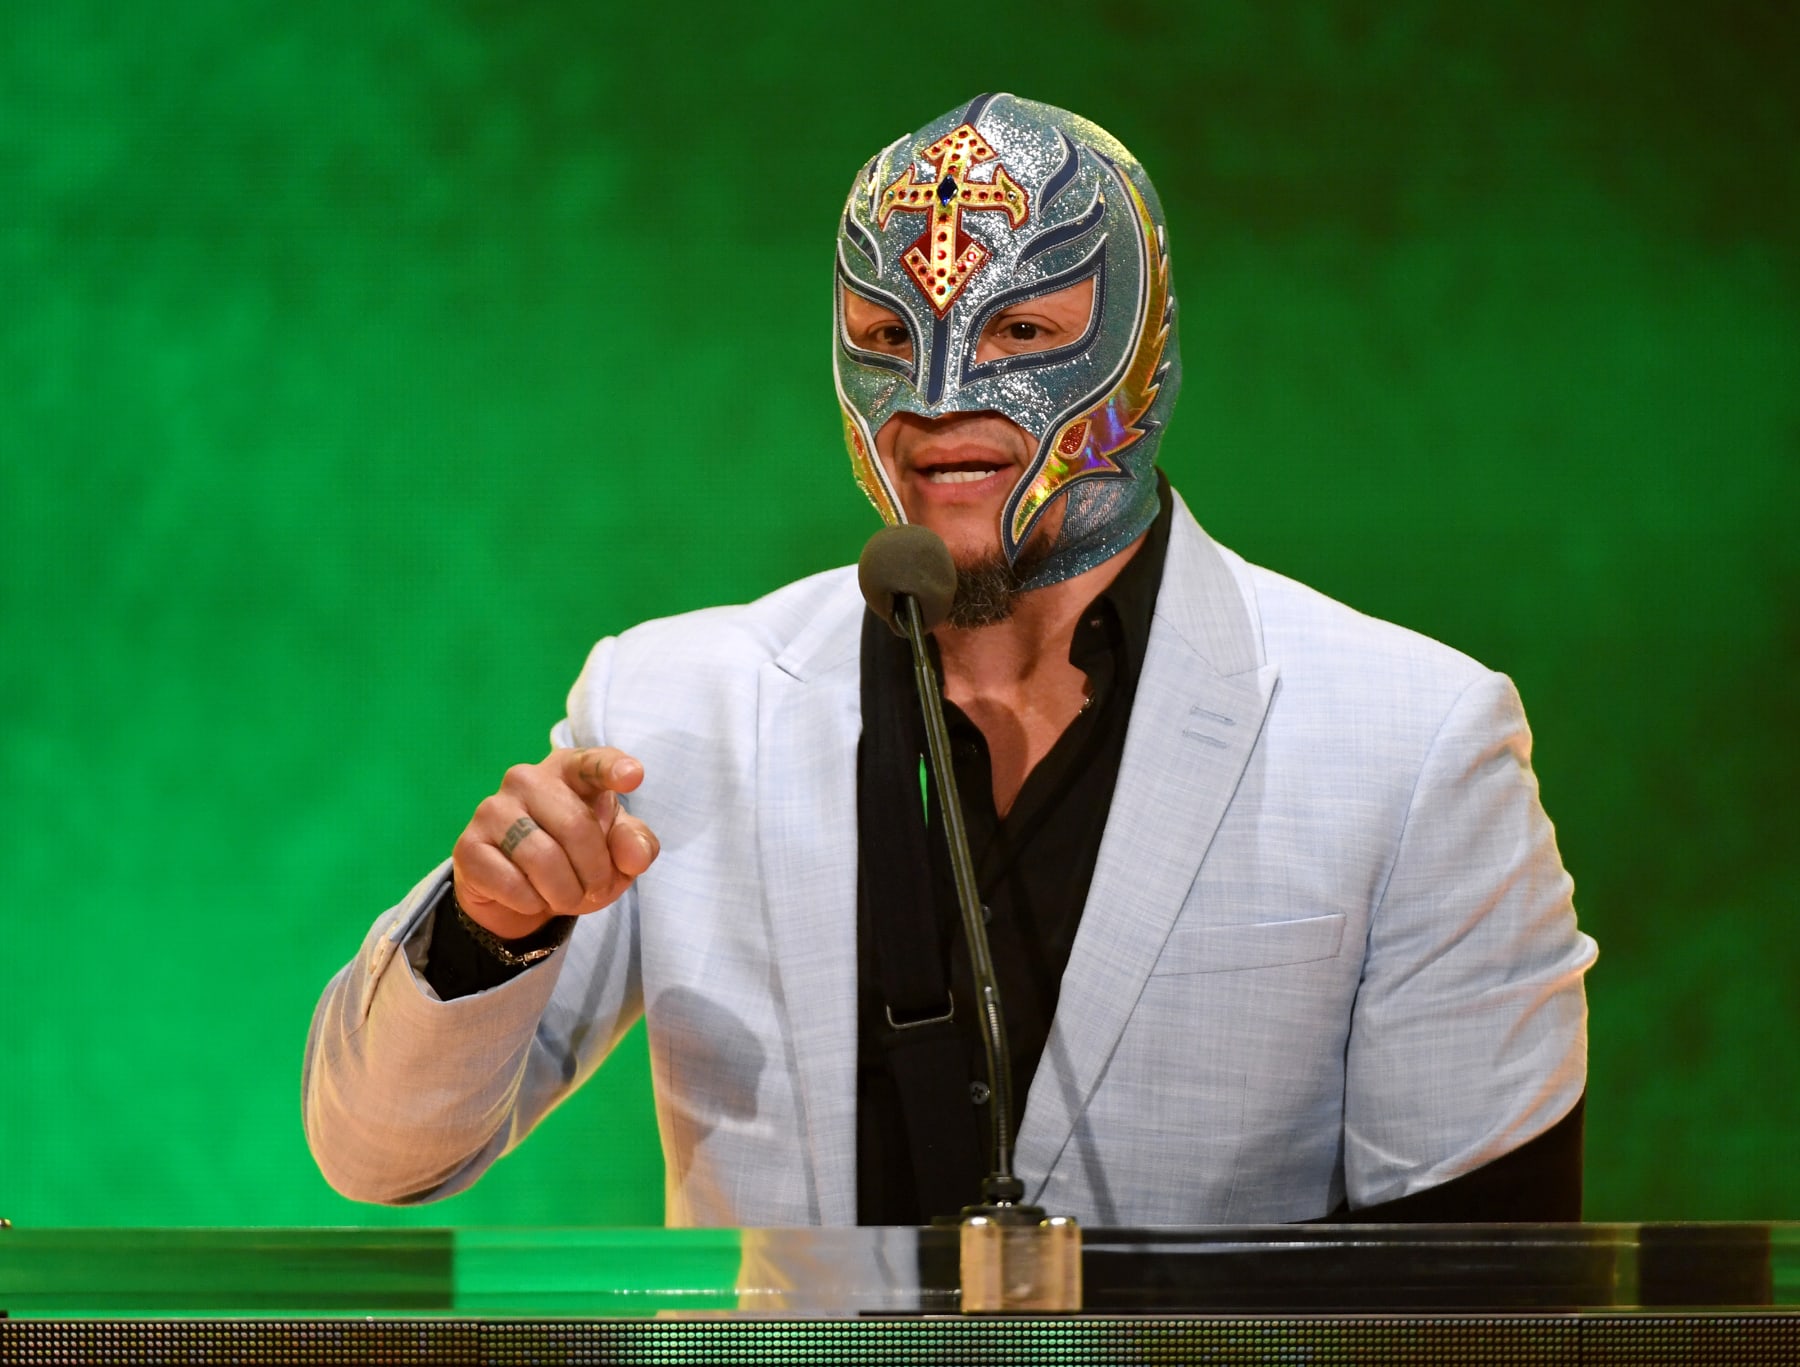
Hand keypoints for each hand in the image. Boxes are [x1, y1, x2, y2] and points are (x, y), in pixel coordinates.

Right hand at [451, 747, 659, 939]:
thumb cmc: (576, 858)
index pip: (591, 763)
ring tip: (565, 897)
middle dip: (594, 872)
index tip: (633, 776)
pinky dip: (533, 903)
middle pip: (576, 827)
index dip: (611, 768)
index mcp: (569, 771)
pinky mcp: (468, 846)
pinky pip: (513, 884)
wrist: (519, 895)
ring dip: (565, 893)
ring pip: (543, 858)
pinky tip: (531, 897)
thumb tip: (635, 855)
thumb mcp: (615, 854)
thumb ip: (635, 846)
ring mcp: (492, 809)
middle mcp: (527, 779)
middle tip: (593, 890)